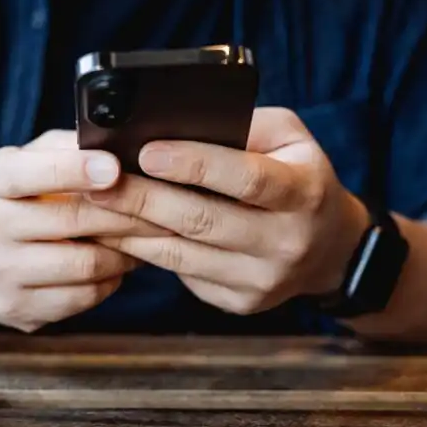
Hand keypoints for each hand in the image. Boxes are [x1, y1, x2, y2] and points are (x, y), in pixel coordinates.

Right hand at [0, 130, 166, 331]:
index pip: (31, 173)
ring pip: (85, 265)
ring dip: (125, 251)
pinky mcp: (18, 310)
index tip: (115, 168)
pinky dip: (111, 280)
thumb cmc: (13, 198)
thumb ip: (65, 148)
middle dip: (126, 213)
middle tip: (162, 207)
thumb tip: (117, 142)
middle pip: (72, 221)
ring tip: (143, 237)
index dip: (76, 170)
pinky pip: (83, 297)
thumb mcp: (25, 161)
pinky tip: (116, 265)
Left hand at [91, 108, 369, 315]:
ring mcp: (263, 279)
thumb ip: (242, 127)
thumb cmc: (298, 176)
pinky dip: (145, 252)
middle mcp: (287, 241)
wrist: (330, 249)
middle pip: (203, 220)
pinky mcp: (240, 302)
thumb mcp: (288, 138)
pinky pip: (182, 273)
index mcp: (303, 192)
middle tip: (99, 181)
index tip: (147, 151)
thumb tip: (177, 124)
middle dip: (144, 198)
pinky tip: (119, 232)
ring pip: (183, 254)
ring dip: (132, 229)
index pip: (246, 178)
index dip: (195, 164)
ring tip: (96, 205)